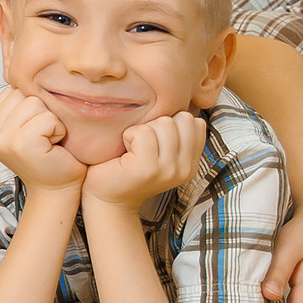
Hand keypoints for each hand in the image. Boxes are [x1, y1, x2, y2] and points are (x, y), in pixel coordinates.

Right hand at [0, 87, 84, 195]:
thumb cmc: (49, 157)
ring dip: (50, 121)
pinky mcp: (20, 144)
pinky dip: (58, 130)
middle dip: (41, 112)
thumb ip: (18, 107)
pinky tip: (54, 146)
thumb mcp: (26, 128)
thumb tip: (23, 75)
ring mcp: (2, 140)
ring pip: (34, 103)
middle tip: (43, 138)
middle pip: (22, 95)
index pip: (11, 92)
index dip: (32, 107)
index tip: (35, 131)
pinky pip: (47, 118)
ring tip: (48, 141)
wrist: (57, 190)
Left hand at [83, 110, 205, 210]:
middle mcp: (185, 169)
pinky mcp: (148, 168)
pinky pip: (143, 132)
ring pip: (163, 123)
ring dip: (141, 130)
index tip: (154, 142)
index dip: (170, 123)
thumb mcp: (159, 151)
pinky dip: (128, 136)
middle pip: (180, 119)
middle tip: (140, 146)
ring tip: (133, 150)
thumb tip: (184, 105)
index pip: (195, 122)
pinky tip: (125, 152)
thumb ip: (174, 134)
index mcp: (191, 164)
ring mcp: (168, 170)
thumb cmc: (127, 167)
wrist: (106, 198)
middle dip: (156, 125)